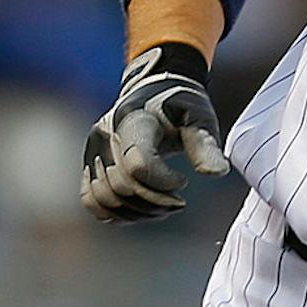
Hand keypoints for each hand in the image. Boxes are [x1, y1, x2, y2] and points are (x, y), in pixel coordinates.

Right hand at [81, 45, 229, 222]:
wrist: (154, 93)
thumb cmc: (180, 106)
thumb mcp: (199, 118)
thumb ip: (205, 145)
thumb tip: (217, 172)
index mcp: (134, 120)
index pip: (138, 164)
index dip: (163, 182)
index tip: (183, 180)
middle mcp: (106, 135)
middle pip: (122, 187)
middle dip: (155, 201)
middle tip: (179, 202)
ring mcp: (94, 151)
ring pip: (105, 199)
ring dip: (138, 212)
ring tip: (165, 206)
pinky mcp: (89, 165)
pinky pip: (92, 201)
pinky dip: (117, 213)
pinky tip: (145, 209)